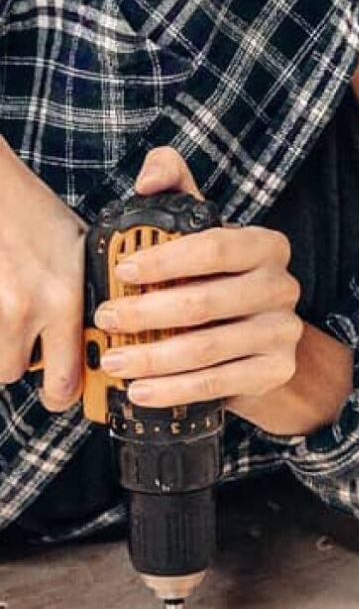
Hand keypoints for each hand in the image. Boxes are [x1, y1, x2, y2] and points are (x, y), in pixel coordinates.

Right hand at [0, 137, 86, 411]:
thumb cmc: (34, 213)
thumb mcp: (79, 250)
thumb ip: (83, 294)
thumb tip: (100, 332)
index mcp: (63, 299)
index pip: (65, 380)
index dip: (64, 394)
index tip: (66, 392)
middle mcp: (22, 310)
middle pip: (13, 374)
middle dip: (20, 361)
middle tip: (27, 339)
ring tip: (8, 309)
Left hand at [96, 148, 308, 429]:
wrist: (257, 339)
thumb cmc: (215, 276)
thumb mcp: (199, 228)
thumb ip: (172, 186)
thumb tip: (148, 180)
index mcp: (267, 245)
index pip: (217, 247)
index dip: (167, 259)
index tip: (122, 270)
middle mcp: (283, 286)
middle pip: (209, 301)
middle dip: (147, 312)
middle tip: (104, 318)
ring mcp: (284, 331)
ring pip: (209, 348)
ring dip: (153, 357)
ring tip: (112, 359)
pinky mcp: (276, 370)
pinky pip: (219, 384)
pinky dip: (174, 389)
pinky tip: (139, 390)